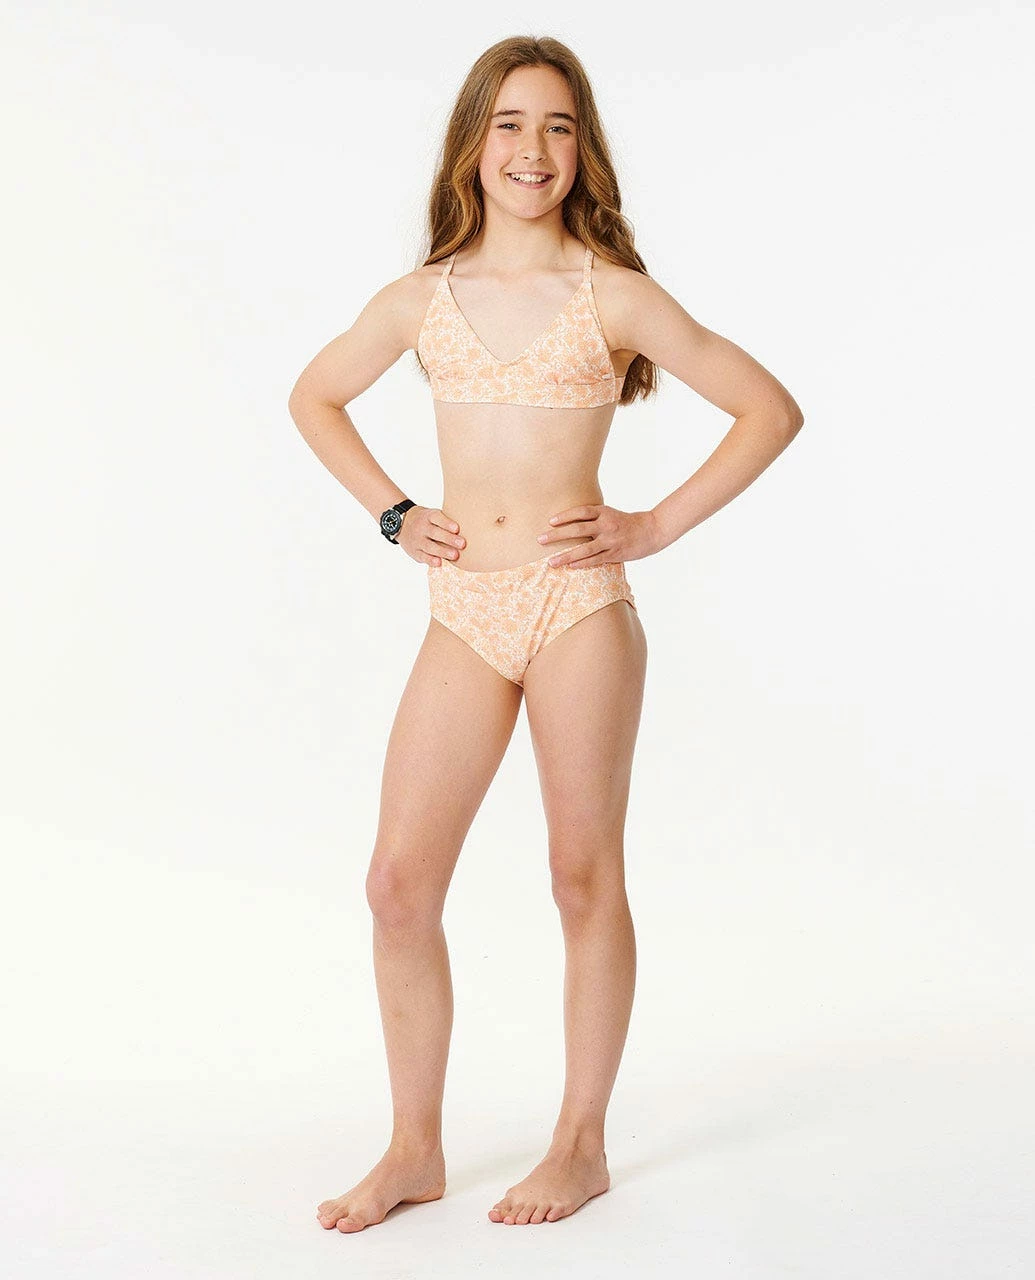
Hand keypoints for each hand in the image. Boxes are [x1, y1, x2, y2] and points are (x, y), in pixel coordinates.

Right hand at [396, 506, 464, 566]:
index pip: (437, 518)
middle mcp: (421, 527)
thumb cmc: (426, 520)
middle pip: (435, 533)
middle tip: (462, 544)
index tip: (457, 528)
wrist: (401, 523)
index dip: (447, 523)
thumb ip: (446, 521)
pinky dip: (430, 560)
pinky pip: (422, 556)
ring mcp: (417, 540)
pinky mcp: (414, 551)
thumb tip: (469, 528)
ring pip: (429, 546)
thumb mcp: (433, 514)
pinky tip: (439, 563)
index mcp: (428, 516)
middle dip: (449, 539)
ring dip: (442, 551)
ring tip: (455, 555)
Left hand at [536, 505, 661, 567]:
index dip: (565, 516)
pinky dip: (581, 563)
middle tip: (540, 540)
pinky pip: (595, 560)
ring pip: (584, 549)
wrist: (651, 530)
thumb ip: (593, 517)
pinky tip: (570, 567)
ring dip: (565, 556)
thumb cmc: (626, 522)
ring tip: (551, 562)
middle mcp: (606, 525)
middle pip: (577, 529)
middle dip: (557, 535)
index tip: (550, 521)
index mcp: (604, 512)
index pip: (581, 512)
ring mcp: (610, 540)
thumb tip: (569, 522)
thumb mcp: (610, 513)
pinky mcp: (615, 554)